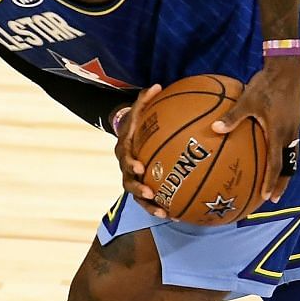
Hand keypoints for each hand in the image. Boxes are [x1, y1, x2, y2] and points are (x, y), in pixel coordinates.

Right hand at [112, 84, 171, 219]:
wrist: (128, 138)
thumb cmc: (137, 123)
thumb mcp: (138, 110)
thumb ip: (145, 99)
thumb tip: (158, 85)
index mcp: (124, 149)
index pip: (124, 156)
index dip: (131, 163)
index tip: (140, 167)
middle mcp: (125, 166)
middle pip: (127, 181)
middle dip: (138, 189)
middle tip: (150, 193)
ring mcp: (132, 179)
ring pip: (137, 196)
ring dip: (148, 205)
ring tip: (163, 212)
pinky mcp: (141, 188)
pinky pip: (149, 202)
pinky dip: (160, 209)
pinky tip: (175, 215)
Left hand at [212, 55, 299, 208]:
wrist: (287, 68)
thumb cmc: (265, 83)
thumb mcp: (246, 99)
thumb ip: (232, 117)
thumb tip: (214, 129)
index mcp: (279, 132)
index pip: (276, 164)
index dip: (271, 182)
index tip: (266, 197)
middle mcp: (290, 134)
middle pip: (288, 166)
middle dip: (281, 184)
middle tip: (273, 199)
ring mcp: (294, 128)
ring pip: (292, 157)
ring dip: (285, 172)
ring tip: (277, 184)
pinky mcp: (294, 121)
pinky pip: (291, 145)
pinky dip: (284, 156)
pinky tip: (274, 156)